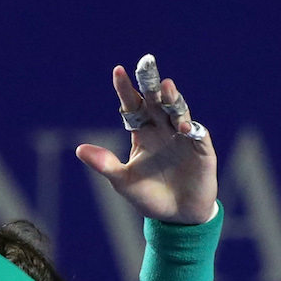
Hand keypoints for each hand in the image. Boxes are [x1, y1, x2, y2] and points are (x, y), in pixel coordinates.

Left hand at [76, 56, 217, 224]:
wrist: (177, 217)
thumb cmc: (149, 197)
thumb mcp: (122, 182)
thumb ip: (104, 165)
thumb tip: (79, 149)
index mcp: (142, 133)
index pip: (132, 106)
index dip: (126, 89)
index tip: (118, 71)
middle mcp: (162, 129)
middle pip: (155, 101)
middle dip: (151, 83)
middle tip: (146, 62)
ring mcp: (182, 137)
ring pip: (177, 111)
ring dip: (172, 99)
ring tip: (166, 86)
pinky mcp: (201, 149)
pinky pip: (196, 134)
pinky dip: (189, 128)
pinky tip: (180, 126)